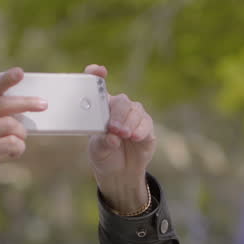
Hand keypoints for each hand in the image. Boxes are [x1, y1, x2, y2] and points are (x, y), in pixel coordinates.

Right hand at [0, 68, 45, 225]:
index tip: (20, 72)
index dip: (4, 80)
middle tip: (43, 105)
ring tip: (17, 144)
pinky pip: (12, 144)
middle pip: (3, 104)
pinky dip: (18, 149)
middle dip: (26, 102)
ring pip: (11, 125)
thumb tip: (19, 111)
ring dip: (21, 135)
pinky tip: (12, 154)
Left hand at [85, 65, 155, 213]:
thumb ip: (103, 142)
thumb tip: (112, 138)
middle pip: (121, 101)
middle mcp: (119, 108)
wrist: (120, 172)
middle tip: (114, 128)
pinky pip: (146, 123)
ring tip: (124, 135)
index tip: (98, 71)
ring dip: (128, 123)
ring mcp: (134, 116)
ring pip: (134, 111)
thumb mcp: (97, 151)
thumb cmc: (104, 155)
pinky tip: (135, 137)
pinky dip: (140, 130)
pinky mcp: (147, 127)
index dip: (96, 75)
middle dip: (117, 114)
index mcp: (101, 108)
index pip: (98, 86)